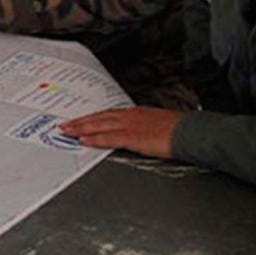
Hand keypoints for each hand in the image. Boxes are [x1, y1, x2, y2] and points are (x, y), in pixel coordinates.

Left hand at [59, 107, 184, 157]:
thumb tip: (138, 135)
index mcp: (136, 113)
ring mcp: (131, 125)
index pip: (108, 114)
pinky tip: (85, 141)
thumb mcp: (157, 124)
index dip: (92, 118)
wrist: (191, 131)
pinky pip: (109, 137)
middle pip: (99, 117)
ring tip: (68, 131)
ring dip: (81, 128)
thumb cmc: (179, 129)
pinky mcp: (134, 137)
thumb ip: (144, 128)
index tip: (80, 120)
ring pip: (100, 125)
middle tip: (65, 125)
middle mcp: (131, 116)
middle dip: (81, 121)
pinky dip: (95, 139)